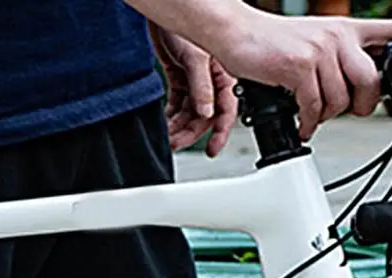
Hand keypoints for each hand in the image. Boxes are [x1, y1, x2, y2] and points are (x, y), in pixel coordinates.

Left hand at [152, 25, 237, 156]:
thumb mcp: (196, 59)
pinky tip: (165, 123)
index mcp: (224, 76)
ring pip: (189, 113)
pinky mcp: (180, 78)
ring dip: (178, 127)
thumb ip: (202, 87)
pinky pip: (178, 104)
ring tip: (167, 137)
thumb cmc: (186, 27)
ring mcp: (195, 81)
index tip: (212, 150)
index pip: (225, 111)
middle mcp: (212, 81)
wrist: (165, 14)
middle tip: (175, 143)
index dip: (219, 132)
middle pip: (203, 116)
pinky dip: (171, 116)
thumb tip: (206, 114)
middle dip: (190, 133)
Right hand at [203, 11, 391, 139]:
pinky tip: (303, 125)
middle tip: (348, 112)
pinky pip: (314, 107)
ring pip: (340, 98)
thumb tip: (349, 87)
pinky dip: (309, 123)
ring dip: (328, 118)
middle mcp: (337, 36)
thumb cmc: (269, 42)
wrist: (237, 33)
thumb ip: (335, 57)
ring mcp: (319, 51)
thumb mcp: (312, 41)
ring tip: (314, 119)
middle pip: (370, 79)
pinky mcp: (298, 67)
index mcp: (345, 28)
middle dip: (361, 105)